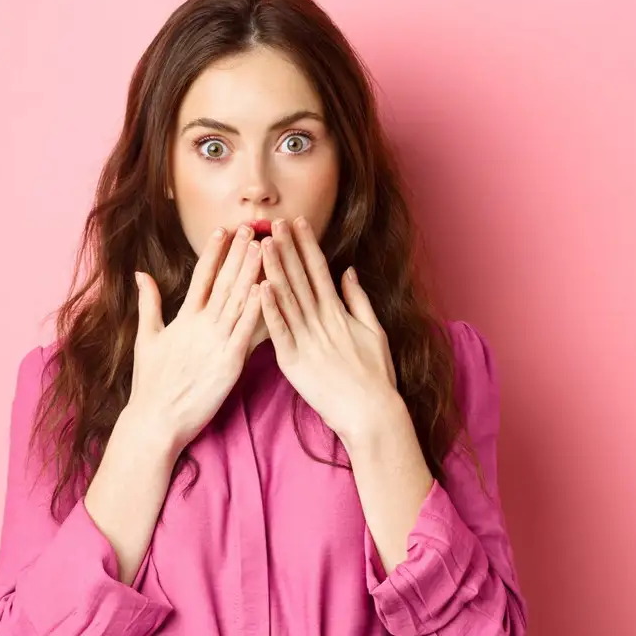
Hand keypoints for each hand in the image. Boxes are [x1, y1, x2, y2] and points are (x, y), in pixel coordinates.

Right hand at [130, 224, 265, 452]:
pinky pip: (247, 331)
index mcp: (183, 319)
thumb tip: (141, 274)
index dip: (213, 252)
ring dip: (252, 272)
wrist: (157, 419)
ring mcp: (216, 342)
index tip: (223, 230)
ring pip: (238, 300)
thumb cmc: (151, 383)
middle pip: (224, 282)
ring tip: (265, 248)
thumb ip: (149, 304)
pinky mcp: (230, 362)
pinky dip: (257, 309)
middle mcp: (201, 325)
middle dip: (239, 254)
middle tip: (253, 228)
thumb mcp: (147, 339)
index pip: (201, 277)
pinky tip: (267, 289)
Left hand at [257, 216, 399, 440]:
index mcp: (338, 312)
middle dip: (286, 248)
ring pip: (287, 299)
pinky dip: (270, 310)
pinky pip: (279, 332)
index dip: (306, 245)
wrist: (371, 413)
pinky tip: (260, 289)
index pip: (319, 270)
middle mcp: (322, 321)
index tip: (297, 222)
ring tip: (262, 245)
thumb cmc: (375, 374)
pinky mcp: (294, 362)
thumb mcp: (373, 330)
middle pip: (300, 278)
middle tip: (273, 222)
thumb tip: (348, 270)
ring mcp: (306, 340)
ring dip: (274, 270)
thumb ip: (357, 299)